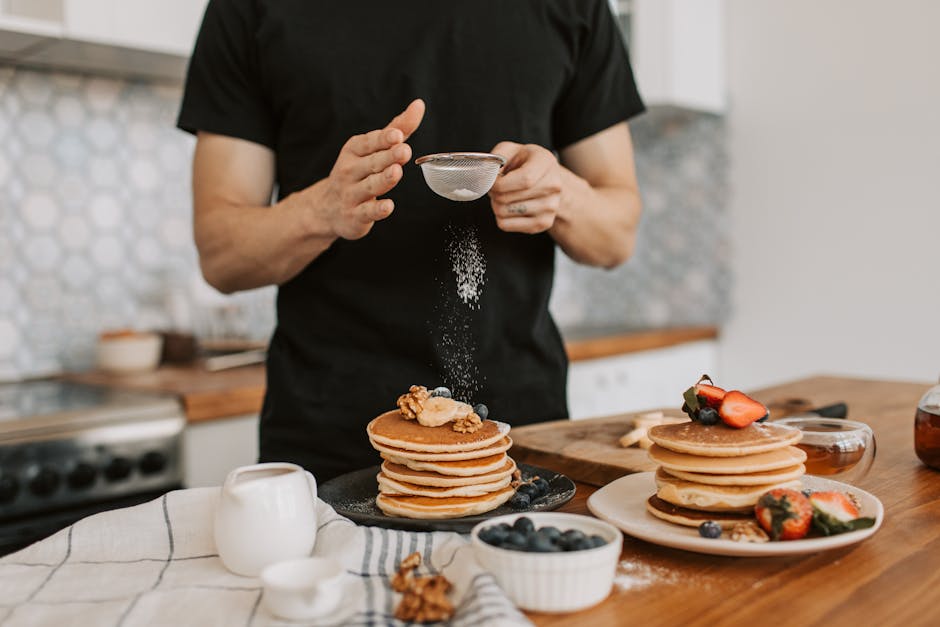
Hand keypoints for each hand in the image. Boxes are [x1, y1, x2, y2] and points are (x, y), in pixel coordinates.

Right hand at [313, 99, 424, 239]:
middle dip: (388, 156)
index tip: (397, 135)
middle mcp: (350, 170)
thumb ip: (398, 128)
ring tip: (396, 172)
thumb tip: (419, 105)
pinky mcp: (356, 216)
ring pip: (370, 186)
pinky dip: (377, 209)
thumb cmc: (358, 172)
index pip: (370, 142)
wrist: (328, 208)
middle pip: (372, 163)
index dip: (384, 139)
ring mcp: (352, 193)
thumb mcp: (373, 148)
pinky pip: (367, 212)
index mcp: (354, 150)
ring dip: (384, 179)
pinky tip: (388, 205)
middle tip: (403, 150)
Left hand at [488, 142, 562, 233]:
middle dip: (493, 193)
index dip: (499, 184)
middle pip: (508, 197)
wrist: (547, 178)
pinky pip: (506, 225)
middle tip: (497, 187)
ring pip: (504, 212)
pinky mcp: (543, 223)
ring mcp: (550, 207)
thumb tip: (485, 176)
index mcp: (545, 162)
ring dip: (496, 204)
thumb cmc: (526, 163)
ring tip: (504, 195)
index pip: (524, 180)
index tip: (492, 182)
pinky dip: (501, 217)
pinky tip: (509, 207)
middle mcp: (553, 185)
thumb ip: (496, 158)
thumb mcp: (510, 150)